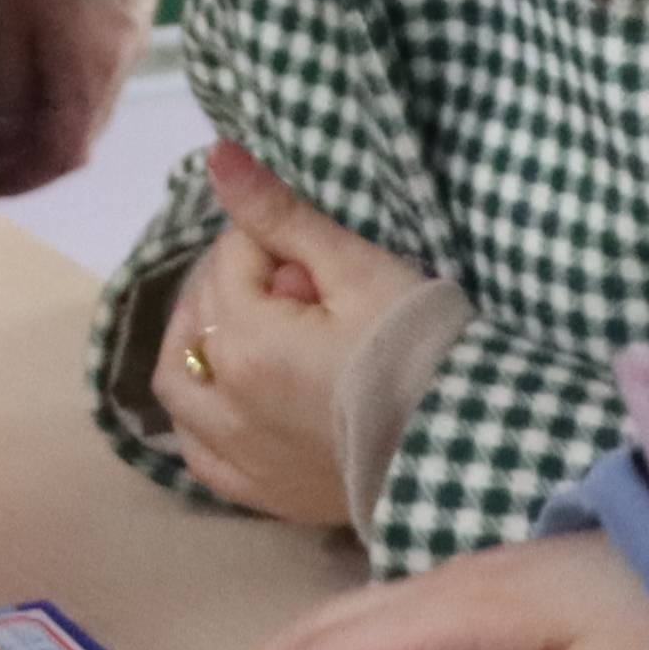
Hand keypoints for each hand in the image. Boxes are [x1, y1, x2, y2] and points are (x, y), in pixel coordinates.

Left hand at [0, 0, 153, 197]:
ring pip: (80, 98)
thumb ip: (6, 83)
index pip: (63, 154)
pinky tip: (9, 61)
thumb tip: (4, 127)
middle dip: (20, 146)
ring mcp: (130, 36)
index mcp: (89, 76)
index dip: (22, 178)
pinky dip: (49, 80)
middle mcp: (120, 65)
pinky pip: (89, 69)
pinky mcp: (127, 9)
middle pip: (76, 131)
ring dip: (30, 108)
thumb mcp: (6, 19)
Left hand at [144, 146, 424, 531]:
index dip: (269, 239)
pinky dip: (199, 421)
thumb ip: (280, 215)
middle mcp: (224, 401)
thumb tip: (216, 155)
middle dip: (236, 283)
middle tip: (291, 279)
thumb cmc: (418, 346)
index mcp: (245, 340)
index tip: (313, 249)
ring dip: (196, 347)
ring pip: (179, 387)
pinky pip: (200, 456)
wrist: (469, 442)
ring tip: (239, 329)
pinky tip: (222, 402)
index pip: (231, 259)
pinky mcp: (263, 493)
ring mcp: (239, 453)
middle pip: (204, 315)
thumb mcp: (358, 270)